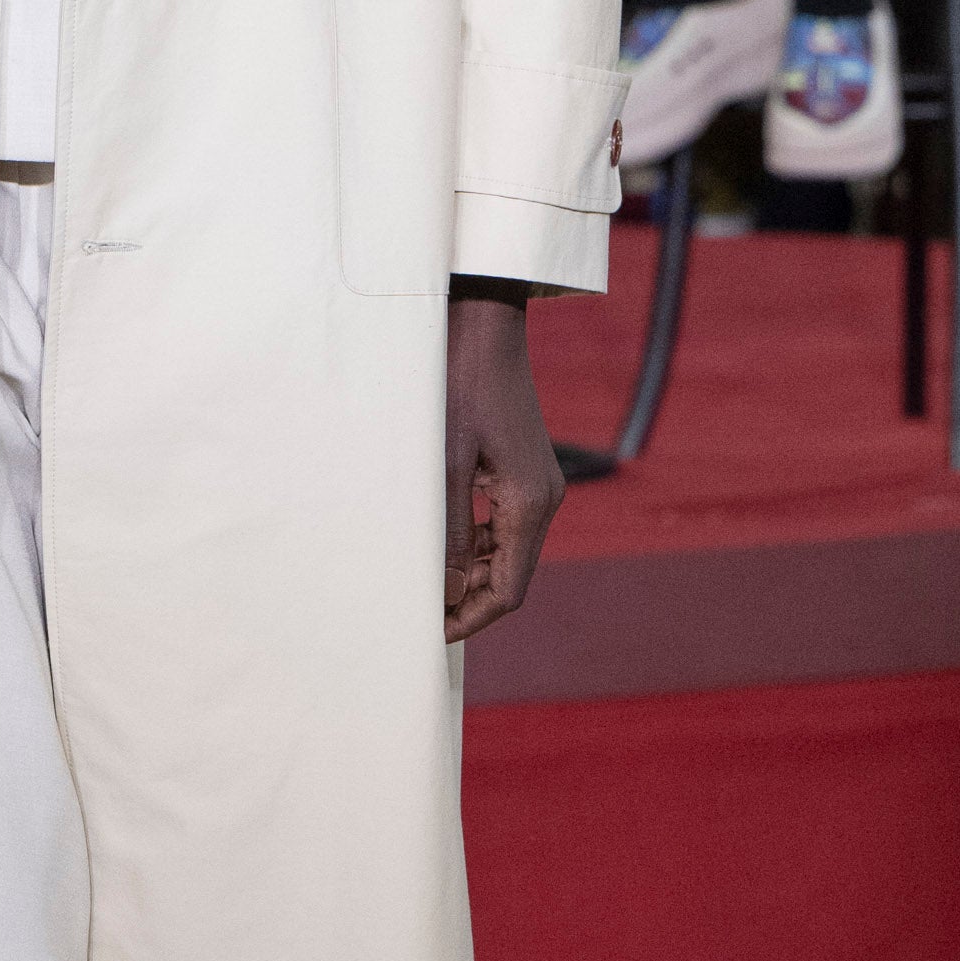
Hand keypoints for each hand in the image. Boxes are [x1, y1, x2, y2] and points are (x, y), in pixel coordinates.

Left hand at [445, 296, 563, 644]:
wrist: (482, 326)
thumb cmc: (457, 387)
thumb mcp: (442, 464)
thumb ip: (448, 532)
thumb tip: (448, 592)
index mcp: (528, 503)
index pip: (509, 590)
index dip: (472, 619)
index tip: (431, 634)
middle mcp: (542, 499)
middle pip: (510, 576)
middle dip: (468, 601)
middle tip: (417, 614)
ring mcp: (537, 484)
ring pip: (505, 551)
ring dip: (468, 573)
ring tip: (421, 584)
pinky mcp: (523, 470)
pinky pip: (503, 523)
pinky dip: (474, 543)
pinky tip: (439, 545)